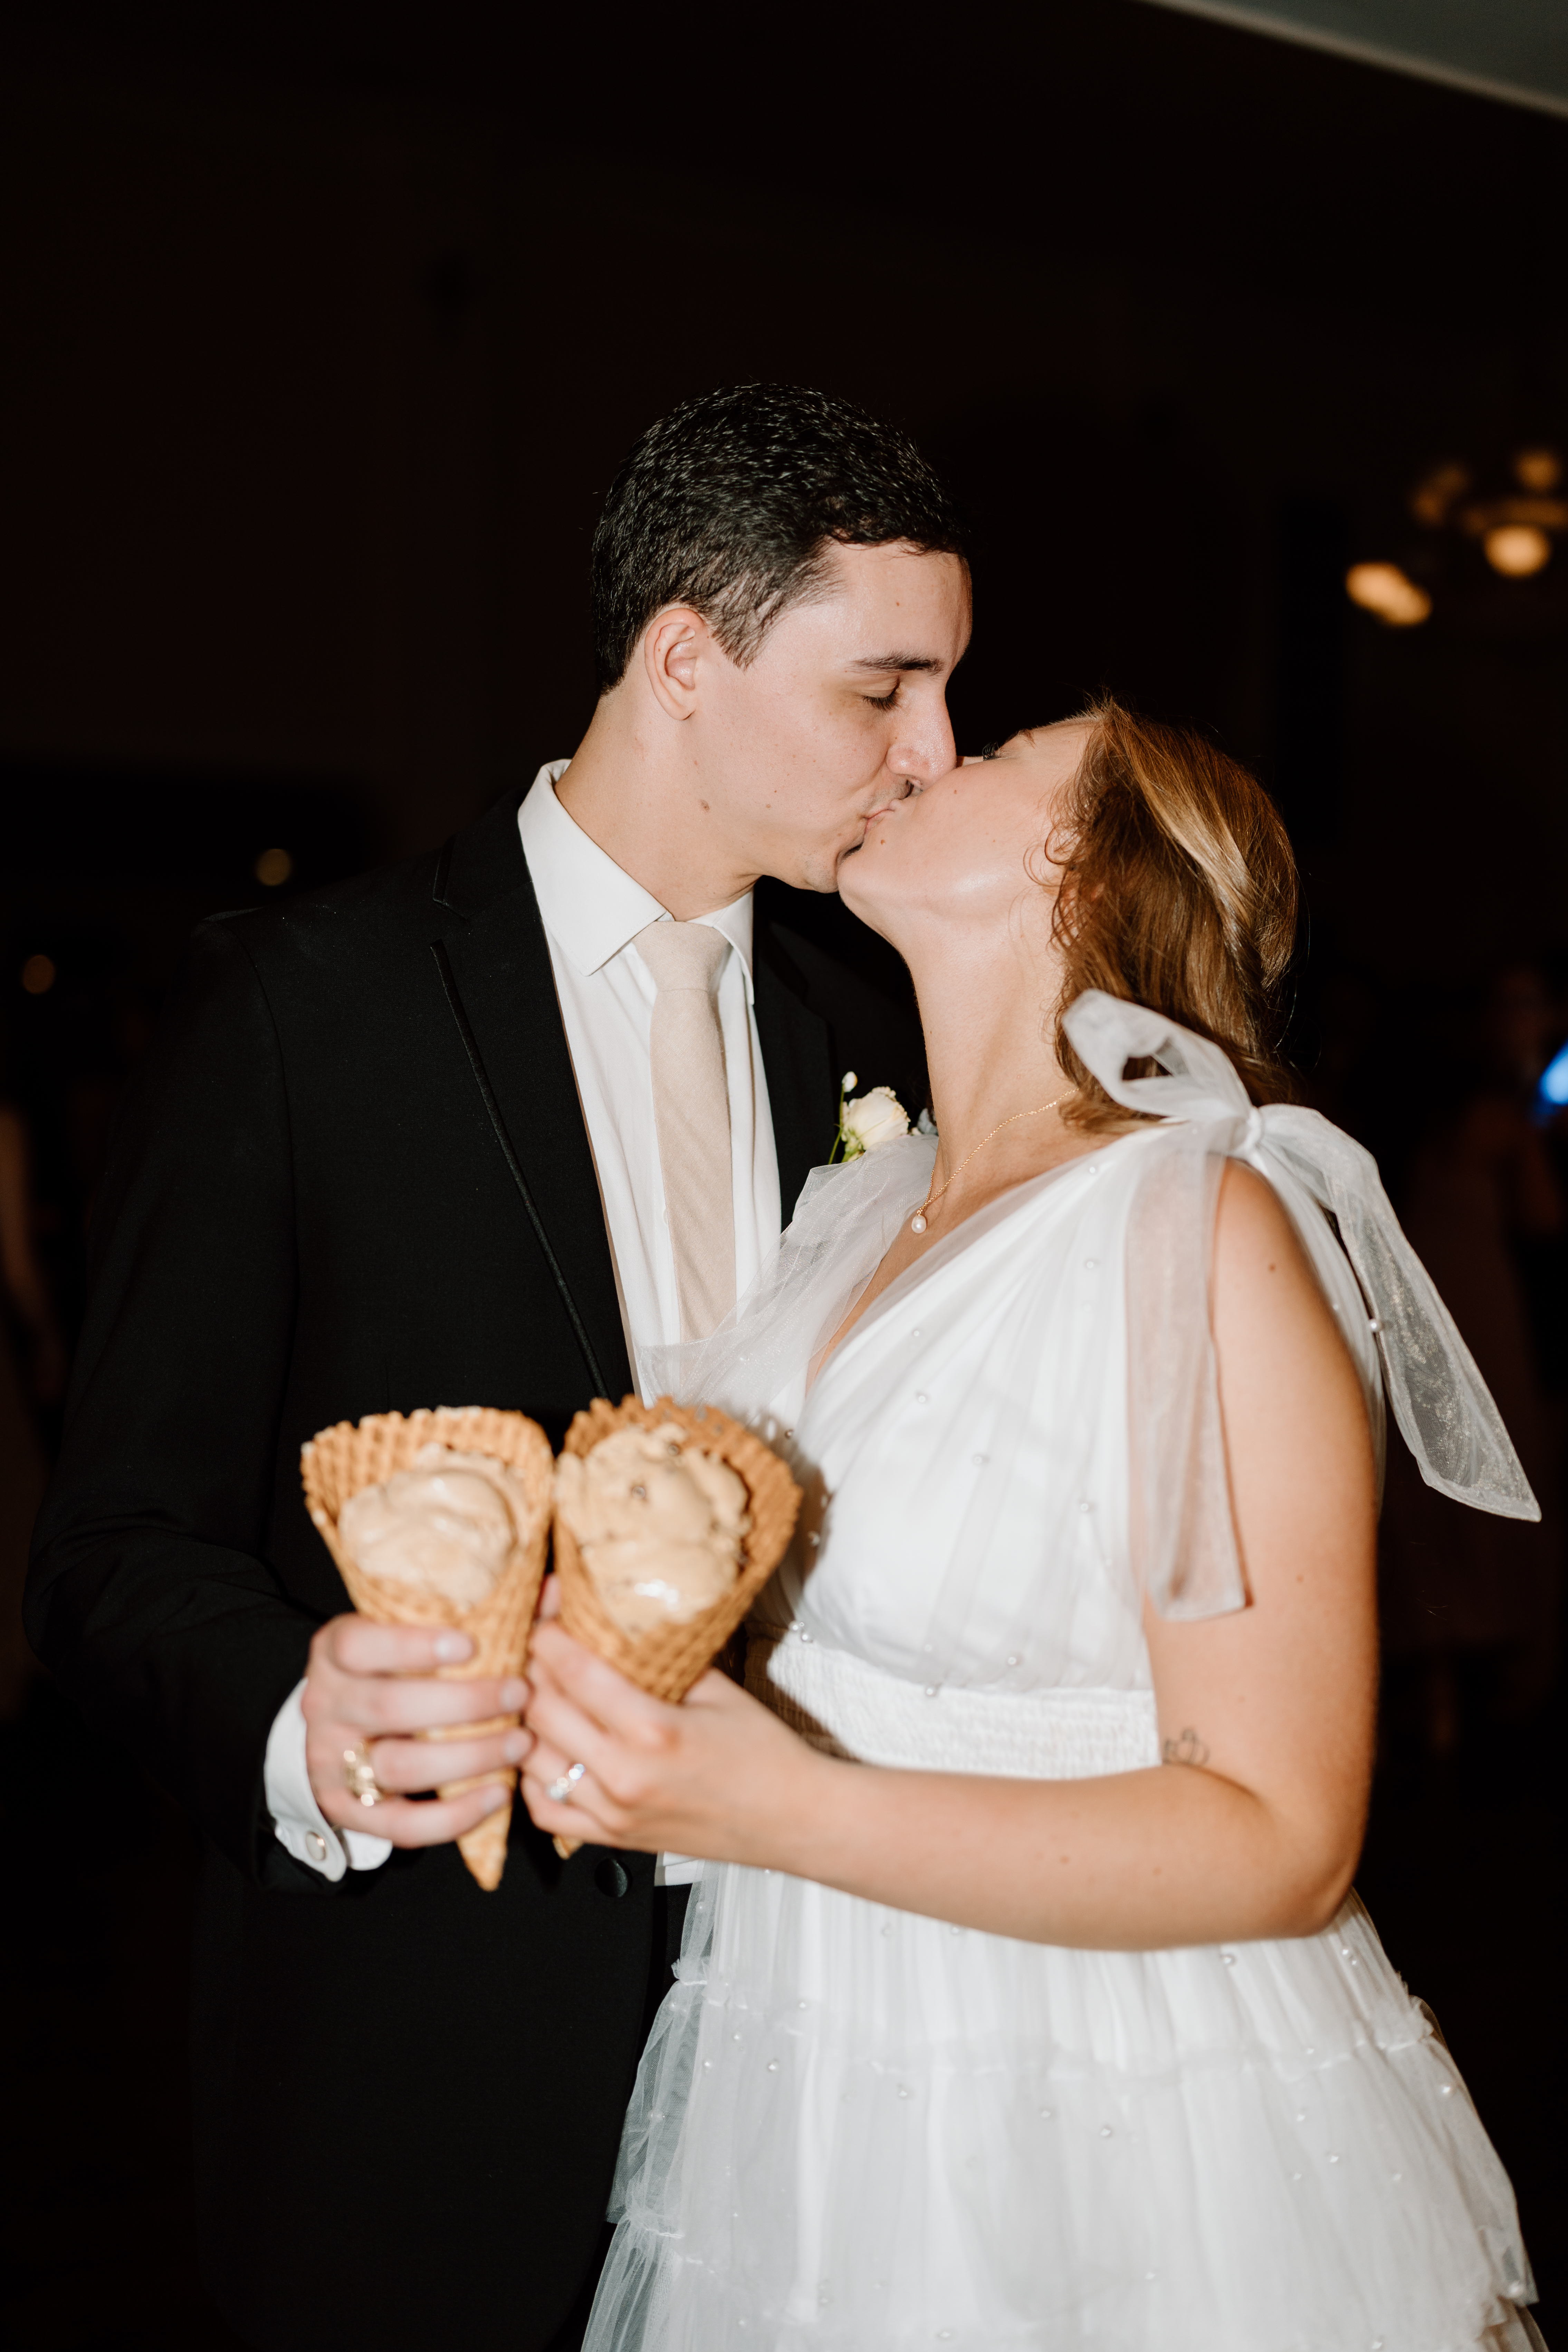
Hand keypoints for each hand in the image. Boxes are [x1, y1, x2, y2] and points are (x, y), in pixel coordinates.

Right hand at [303, 1614, 533, 1848]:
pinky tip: (498, 1794)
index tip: (471, 1643)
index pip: (358, 1644)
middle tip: (521, 1692)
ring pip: (399, 1765)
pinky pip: (401, 1825)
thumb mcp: (412, 1634)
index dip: (412, 1645)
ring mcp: (331, 1763)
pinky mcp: (350, 1811)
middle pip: (388, 1706)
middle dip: (464, 1703)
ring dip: (469, 1756)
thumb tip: (553, 1589)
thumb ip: (481, 1612)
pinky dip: (454, 1816)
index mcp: (335, 1652)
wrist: (338, 1728)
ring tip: (521, 1741)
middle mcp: (325, 1705)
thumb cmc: (392, 1668)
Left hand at [520, 1620, 826, 1863]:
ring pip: (532, 1758)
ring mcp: (613, 1812)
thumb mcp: (718, 1690)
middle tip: (539, 1646)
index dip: (549, 1634)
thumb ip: (662, 1661)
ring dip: (528, 1720)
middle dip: (532, 1668)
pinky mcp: (612, 1838)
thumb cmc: (764, 1756)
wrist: (792, 1819)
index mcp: (654, 1730)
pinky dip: (534, 1777)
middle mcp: (625, 1775)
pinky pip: (545, 1809)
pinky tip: (546, 1751)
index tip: (545, 1613)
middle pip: (542, 1710)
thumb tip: (618, 1627)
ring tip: (537, 1693)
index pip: (574, 1671)